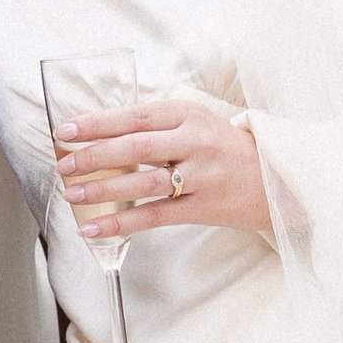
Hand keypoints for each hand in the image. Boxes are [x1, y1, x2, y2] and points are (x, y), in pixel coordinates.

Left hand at [52, 93, 272, 239]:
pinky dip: (120, 222)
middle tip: (63, 162)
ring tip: (72, 193)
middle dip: (93, 155)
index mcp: (188, 114)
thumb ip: (157, 125)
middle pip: (134, 147)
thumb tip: (101, 131)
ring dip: (102, 188)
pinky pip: (154, 215)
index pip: (134, 116)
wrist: (279, 178)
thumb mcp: (197, 122)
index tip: (65, 129)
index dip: (96, 123)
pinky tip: (94, 227)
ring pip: (142, 182)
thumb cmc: (227, 148)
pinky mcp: (203, 207)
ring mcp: (200, 176)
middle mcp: (194, 142)